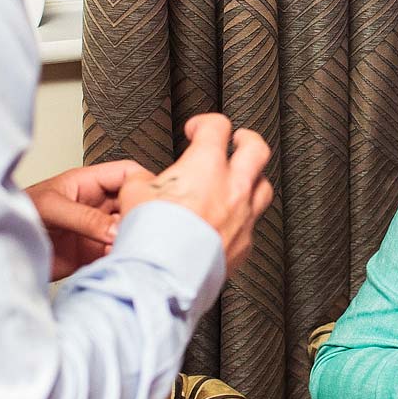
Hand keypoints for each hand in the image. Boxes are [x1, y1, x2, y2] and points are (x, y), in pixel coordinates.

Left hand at [26, 160, 150, 280]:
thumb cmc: (17, 215)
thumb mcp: (51, 208)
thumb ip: (85, 218)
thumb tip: (116, 229)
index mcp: (88, 183)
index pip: (126, 174)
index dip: (143, 182)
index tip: (152, 198)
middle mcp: (96, 205)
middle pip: (132, 202)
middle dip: (143, 213)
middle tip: (147, 227)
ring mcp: (95, 229)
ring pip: (128, 229)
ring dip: (134, 237)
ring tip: (134, 245)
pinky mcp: (91, 253)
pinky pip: (116, 252)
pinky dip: (123, 256)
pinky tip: (121, 259)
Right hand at [116, 114, 273, 270]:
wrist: (166, 275)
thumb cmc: (153, 236)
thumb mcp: (134, 194)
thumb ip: (143, 180)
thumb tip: (143, 181)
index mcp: (206, 166)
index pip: (217, 127)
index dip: (206, 123)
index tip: (197, 129)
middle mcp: (232, 188)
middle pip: (257, 150)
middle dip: (247, 140)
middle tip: (238, 140)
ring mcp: (243, 217)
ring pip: (263, 187)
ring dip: (253, 179)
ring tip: (241, 180)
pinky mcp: (244, 244)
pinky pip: (251, 224)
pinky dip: (242, 219)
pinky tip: (228, 222)